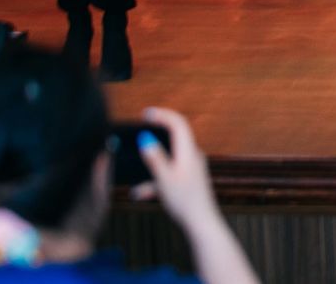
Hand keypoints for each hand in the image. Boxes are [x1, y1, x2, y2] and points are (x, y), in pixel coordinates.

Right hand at [130, 108, 219, 229]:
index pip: (178, 124)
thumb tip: (146, 140)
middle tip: (141, 129)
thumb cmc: (184, 201)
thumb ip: (155, 158)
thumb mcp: (164, 178)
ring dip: (151, 165)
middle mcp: (193, 156)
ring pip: (169, 159)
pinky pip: (169, 173)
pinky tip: (139, 193)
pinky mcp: (189, 180)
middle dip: (157, 133)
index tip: (146, 113)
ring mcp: (192, 168)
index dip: (163, 115)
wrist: (201, 222)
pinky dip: (154, 180)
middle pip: (175, 137)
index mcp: (189, 152)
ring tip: (134, 177)